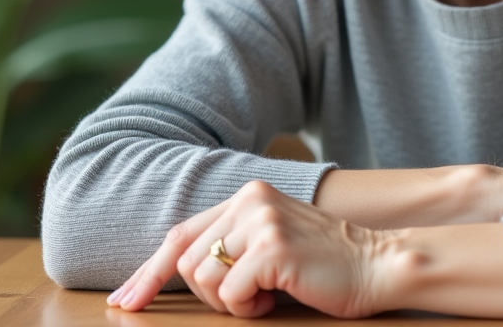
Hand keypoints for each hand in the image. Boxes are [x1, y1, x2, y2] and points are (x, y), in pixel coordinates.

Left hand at [107, 180, 383, 317]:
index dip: (148, 271)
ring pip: (204, 278)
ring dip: (230, 302)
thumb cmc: (323, 266)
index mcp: (247, 195)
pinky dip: (249, 307)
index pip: (181, 234)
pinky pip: (230, 292)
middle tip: (250, 300)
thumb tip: (176, 272)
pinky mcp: (272, 248)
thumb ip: (232, 242)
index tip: (126, 301)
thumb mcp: (271, 242)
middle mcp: (250, 200)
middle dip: (210, 295)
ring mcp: (261, 221)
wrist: (377, 265)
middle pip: (188, 262)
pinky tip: (278, 298)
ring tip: (266, 297)